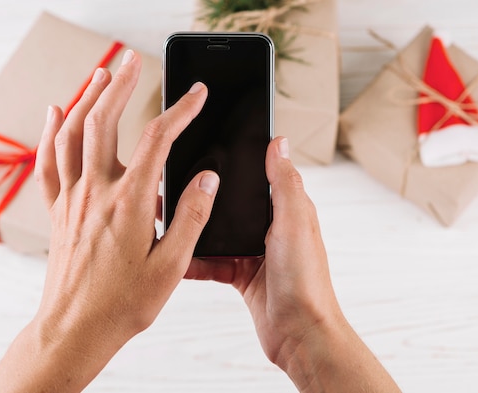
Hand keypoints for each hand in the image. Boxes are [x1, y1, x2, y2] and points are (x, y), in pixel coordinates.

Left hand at [0, 50, 219, 392]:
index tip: (196, 94)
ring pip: (72, 134)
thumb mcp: (171, 265)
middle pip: (104, 122)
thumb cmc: (123, 303)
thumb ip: (191, 216)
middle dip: (122, 84)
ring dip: (86, 98)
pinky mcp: (58, 210)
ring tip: (102, 74)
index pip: (157, 140)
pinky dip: (51, 131)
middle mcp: (96, 192)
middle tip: (133, 60)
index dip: (179, 111)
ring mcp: (72, 198)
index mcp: (129, 203)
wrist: (75, 329)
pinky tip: (55, 113)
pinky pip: (48, 161)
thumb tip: (207, 178)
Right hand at [185, 137, 337, 363]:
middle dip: (209, 197)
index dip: (241, 162)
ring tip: (171, 221)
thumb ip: (285, 183)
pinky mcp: (242, 275)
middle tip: (179, 186)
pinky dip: (196, 261)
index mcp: (288, 210)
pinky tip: (178, 258)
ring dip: (197, 229)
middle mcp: (271, 228)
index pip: (262, 176)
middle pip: (234, 204)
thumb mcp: (295, 223)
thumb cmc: (306, 280)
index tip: (214, 148)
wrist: (300, 334)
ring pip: (218, 233)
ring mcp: (255, 252)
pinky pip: (213, 262)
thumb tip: (279, 143)